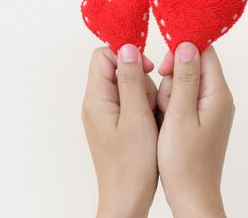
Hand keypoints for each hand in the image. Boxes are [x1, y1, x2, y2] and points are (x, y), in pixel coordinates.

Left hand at [82, 44, 158, 217]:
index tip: (150, 69)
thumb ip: (131, 80)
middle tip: (150, 104)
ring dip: (145, 96)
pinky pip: (131, 104)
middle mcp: (96, 103)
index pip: (104, 56)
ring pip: (129, 87)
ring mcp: (105, 114)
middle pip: (118, 70)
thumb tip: (127, 48)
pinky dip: (144, 109)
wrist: (127, 199)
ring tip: (151, 120)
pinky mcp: (115, 124)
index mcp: (96, 98)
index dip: (127, 55)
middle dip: (140, 80)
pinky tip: (151, 126)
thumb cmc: (132, 164)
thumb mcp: (136, 117)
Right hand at [157, 42, 234, 217]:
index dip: (181, 52)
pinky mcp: (201, 119)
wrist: (192, 195)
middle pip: (192, 67)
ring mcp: (210, 109)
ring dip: (169, 96)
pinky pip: (183, 100)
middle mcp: (218, 98)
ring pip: (184, 84)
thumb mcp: (179, 116)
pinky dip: (171, 107)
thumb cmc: (185, 161)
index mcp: (218, 94)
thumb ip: (184, 78)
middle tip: (166, 105)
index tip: (162, 68)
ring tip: (167, 120)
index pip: (205, 52)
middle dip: (172, 79)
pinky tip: (167, 125)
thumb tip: (188, 45)